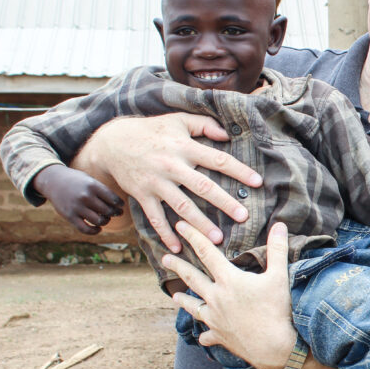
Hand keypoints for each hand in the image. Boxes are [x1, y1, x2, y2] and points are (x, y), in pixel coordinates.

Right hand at [33, 164, 123, 233]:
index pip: (113, 199)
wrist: (53, 181)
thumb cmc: (77, 180)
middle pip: (108, 211)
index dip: (120, 204)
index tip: (121, 205)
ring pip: (99, 221)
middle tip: (117, 213)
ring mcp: (77, 207)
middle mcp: (85, 197)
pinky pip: (86, 229)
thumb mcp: (90, 179)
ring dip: (106, 221)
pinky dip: (95, 231)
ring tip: (106, 218)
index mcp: (93, 185)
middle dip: (115, 213)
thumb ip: (102, 190)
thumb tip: (119, 205)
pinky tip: (99, 228)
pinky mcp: (70, 216)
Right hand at [74, 113, 261, 252]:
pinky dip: (165, 234)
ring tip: (217, 239)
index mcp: (184, 146)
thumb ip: (204, 124)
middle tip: (243, 217)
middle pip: (203, 186)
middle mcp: (172, 165)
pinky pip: (155, 218)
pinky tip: (178, 248)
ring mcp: (156, 182)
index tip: (258, 182)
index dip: (239, 170)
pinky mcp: (142, 195)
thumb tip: (228, 134)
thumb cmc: (152, 130)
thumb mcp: (177, 120)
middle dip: (224, 203)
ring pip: (181, 206)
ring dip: (200, 224)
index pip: (217, 160)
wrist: (112, 142)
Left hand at [162, 221, 296, 368]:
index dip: (193, 236)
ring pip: (193, 307)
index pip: (207, 252)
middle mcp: (216, 298)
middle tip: (165, 259)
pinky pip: (207, 335)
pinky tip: (201, 336)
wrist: (273, 347)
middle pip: (192, 278)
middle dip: (178, 267)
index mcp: (229, 280)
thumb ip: (277, 249)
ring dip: (183, 300)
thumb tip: (279, 225)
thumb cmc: (277, 310)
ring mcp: (215, 319)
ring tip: (174, 296)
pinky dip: (204, 334)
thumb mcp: (279, 276)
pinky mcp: (219, 336)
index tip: (181, 226)